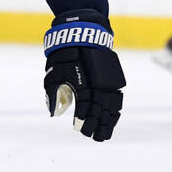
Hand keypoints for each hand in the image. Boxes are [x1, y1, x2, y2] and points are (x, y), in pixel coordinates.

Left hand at [43, 10, 124, 141]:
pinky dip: (115, 110)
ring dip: (109, 121)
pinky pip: (117, 98)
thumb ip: (53, 93)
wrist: (84, 34)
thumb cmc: (64, 54)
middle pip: (100, 111)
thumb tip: (54, 113)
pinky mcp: (115, 78)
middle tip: (93, 137)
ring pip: (112, 107)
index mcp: (82, 84)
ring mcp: (108, 81)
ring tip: (104, 134)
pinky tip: (113, 118)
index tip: (79, 129)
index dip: (83, 120)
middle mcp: (98, 85)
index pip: (84, 108)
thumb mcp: (53, 73)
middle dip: (96, 125)